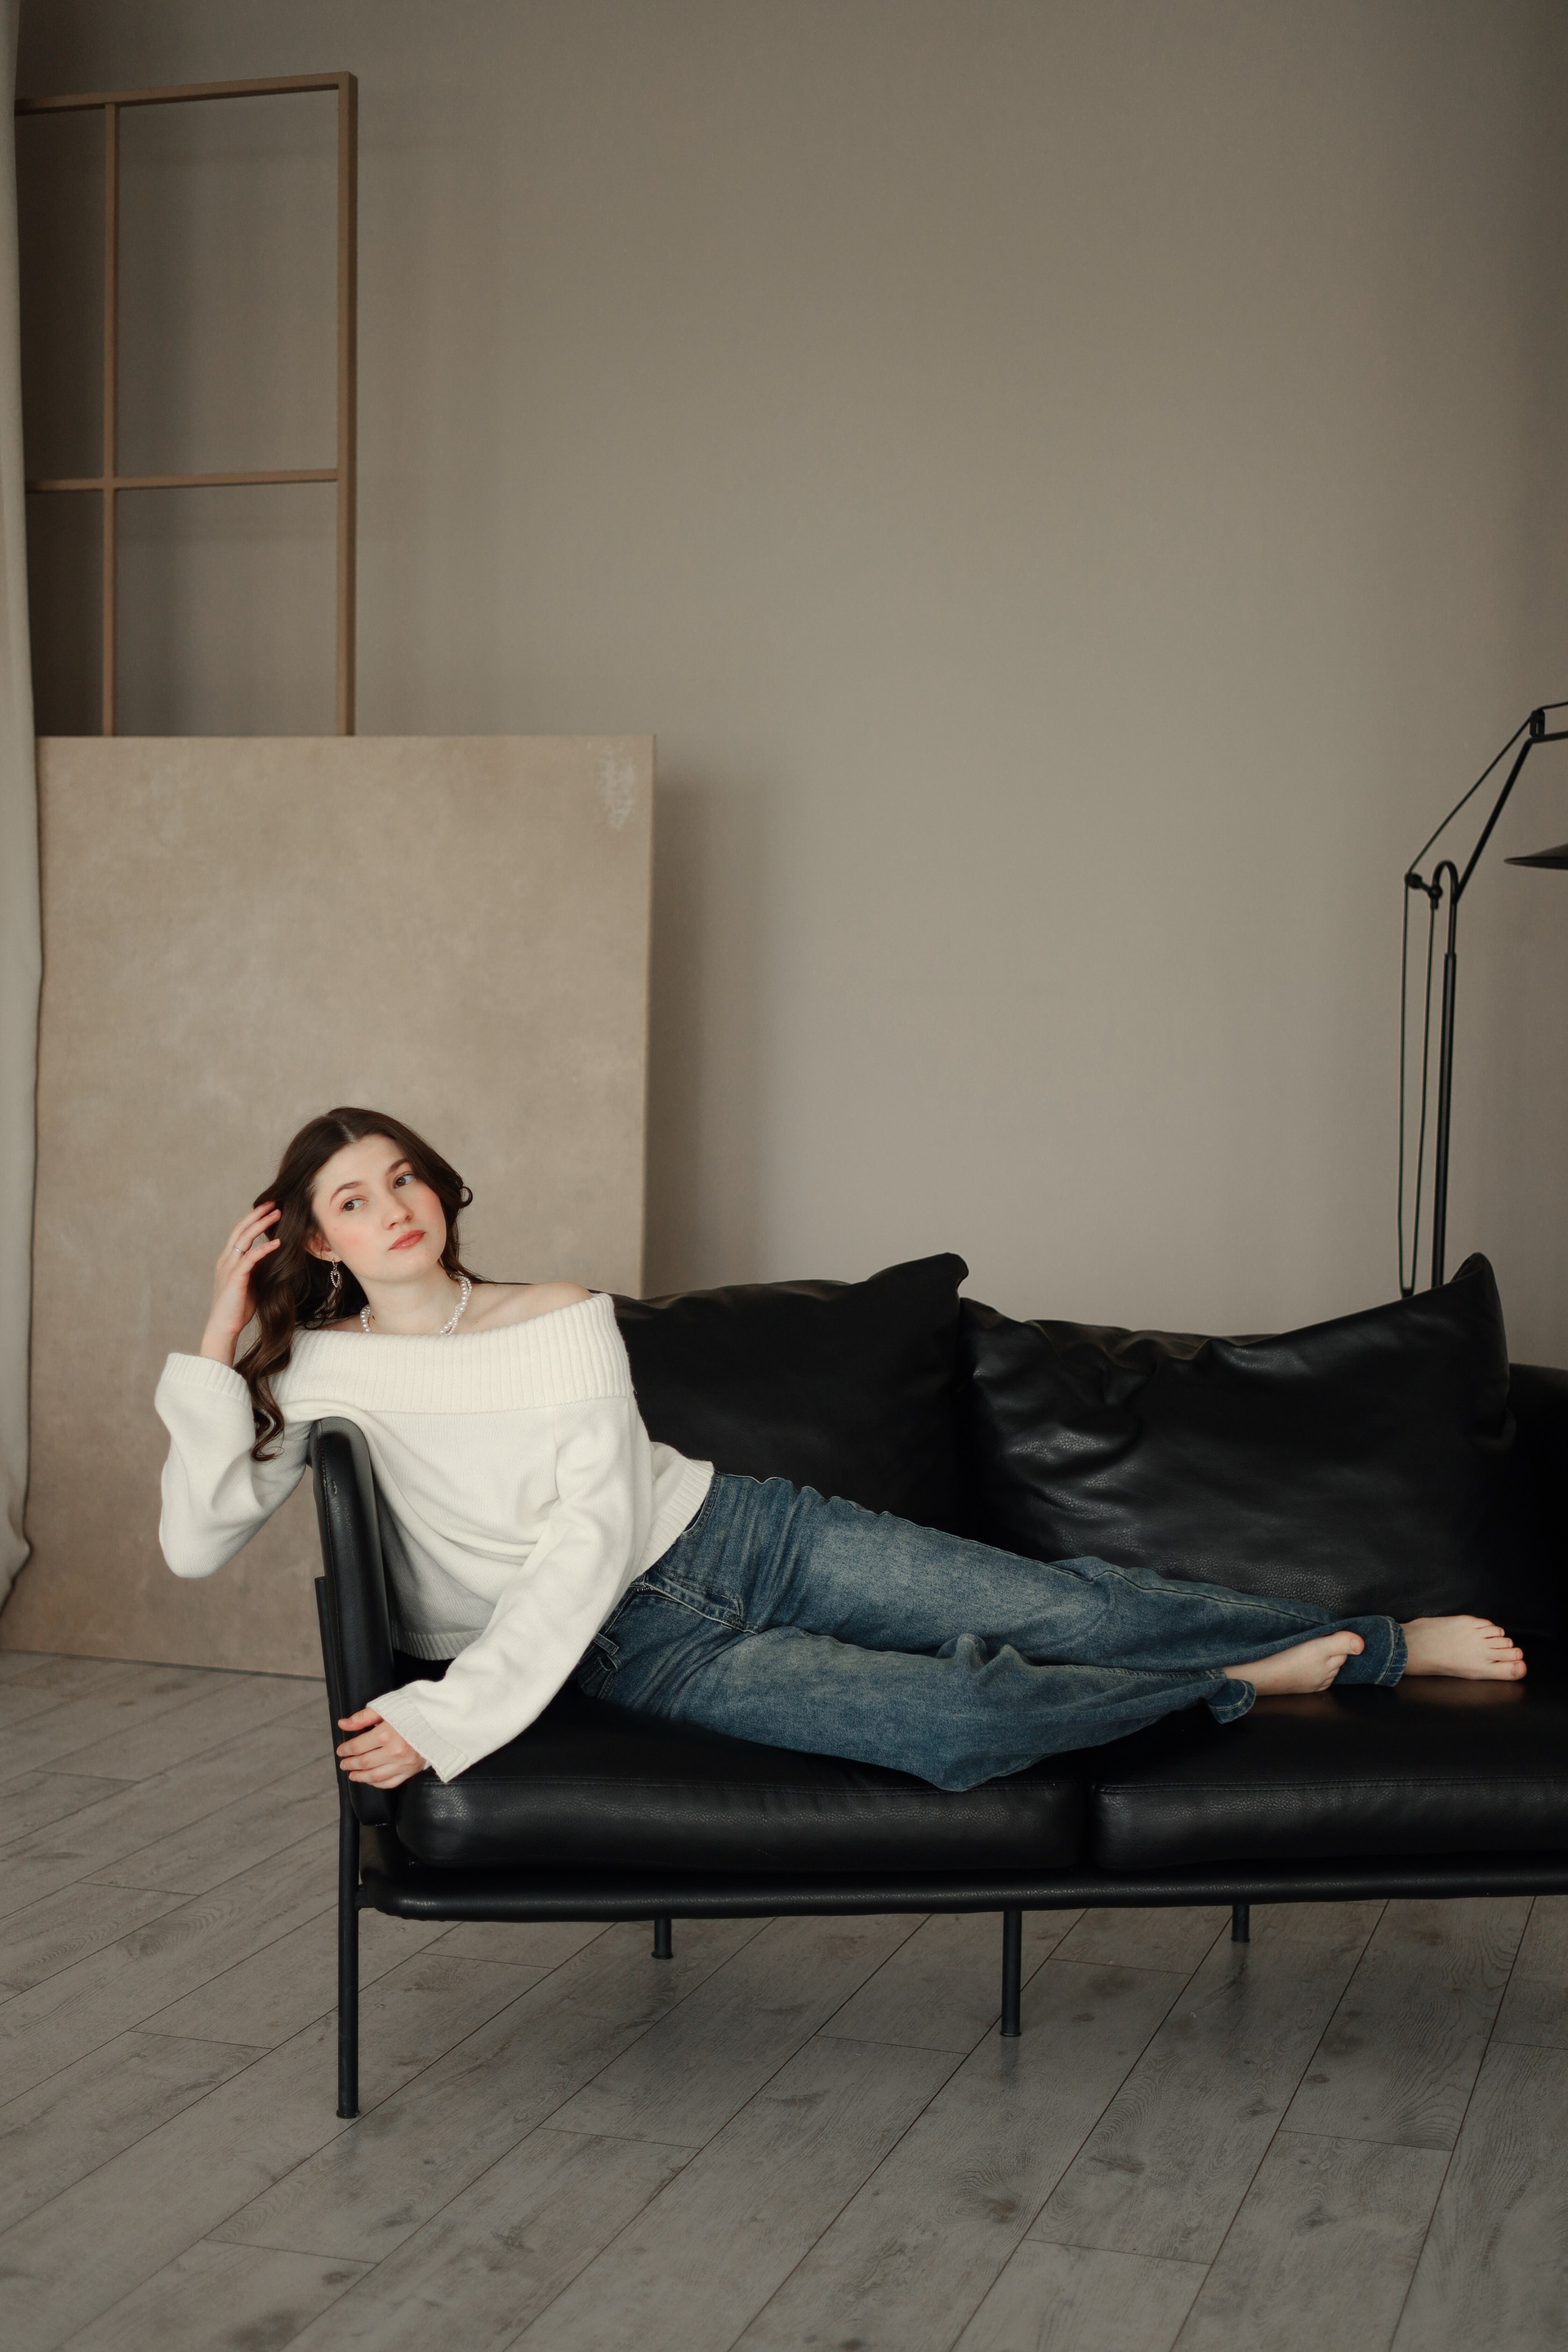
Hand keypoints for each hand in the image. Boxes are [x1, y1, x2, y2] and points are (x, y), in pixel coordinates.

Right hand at [199, 1203, 280, 1362]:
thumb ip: (257, 1268)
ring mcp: (229, 1267)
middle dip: (257, 1214)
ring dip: (261, 1224)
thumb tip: (273, 1257)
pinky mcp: (235, 1278)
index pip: (240, 1232)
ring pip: (244, 1238)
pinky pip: (250, 1258)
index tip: (269, 1209)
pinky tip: (277, 1243)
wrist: (224, 1327)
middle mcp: (226, 1259)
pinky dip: (264, 1248)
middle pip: (240, 1229)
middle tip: (274, 1203)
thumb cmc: (238, 1308)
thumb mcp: (251, 1282)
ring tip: (277, 1214)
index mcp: (228, 1260)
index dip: (253, 1218)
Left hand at [336, 1707, 428, 1787]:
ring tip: (352, 1774)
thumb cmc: (416, 1709)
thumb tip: (343, 1724)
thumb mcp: (387, 1706)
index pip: (358, 1746)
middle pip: (364, 1762)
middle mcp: (395, 1751)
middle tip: (343, 1763)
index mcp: (387, 1733)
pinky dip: (378, 1784)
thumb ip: (363, 1717)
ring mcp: (404, 1763)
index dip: (346, 1749)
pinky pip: (391, 1783)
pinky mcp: (412, 1770)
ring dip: (360, 1777)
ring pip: (375, 1776)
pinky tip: (371, 1780)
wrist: (442, 1717)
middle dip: (350, 1764)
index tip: (342, 1750)